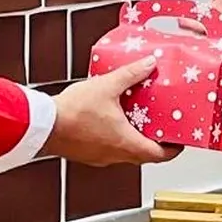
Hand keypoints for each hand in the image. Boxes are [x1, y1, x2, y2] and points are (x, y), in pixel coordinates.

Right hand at [44, 58, 182, 166]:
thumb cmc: (73, 111)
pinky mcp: (86, 155)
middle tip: (161, 126)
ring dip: (134, 140)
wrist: (42, 124)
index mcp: (126, 144)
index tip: (180, 140)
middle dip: (155, 142)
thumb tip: (149, 64)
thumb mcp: (107, 86)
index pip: (160, 155)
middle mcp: (115, 156)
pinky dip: (116, 139)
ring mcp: (100, 158)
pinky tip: (111, 121)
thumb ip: (131, 74)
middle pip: (145, 156)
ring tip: (137, 120)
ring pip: (125, 153)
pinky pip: (108, 150)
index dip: (174, 149)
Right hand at [186, 0, 221, 40]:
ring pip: (205, 38)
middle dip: (190, 27)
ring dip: (204, 35)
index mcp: (200, 18)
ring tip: (202, 31)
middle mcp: (204, 29)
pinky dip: (218, 40)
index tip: (180, 18)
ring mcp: (213, 37)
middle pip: (193, 30)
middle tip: (185, 25)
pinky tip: (217, 37)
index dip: (183, 20)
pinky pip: (218, 43)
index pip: (187, 20)